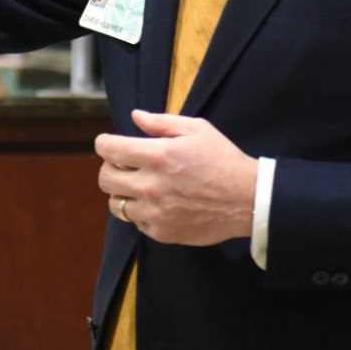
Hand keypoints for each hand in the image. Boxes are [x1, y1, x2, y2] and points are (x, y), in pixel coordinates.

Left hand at [96, 110, 258, 245]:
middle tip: (123, 164)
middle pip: (105, 179)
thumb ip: (162, 122)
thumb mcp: (197, 130)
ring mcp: (155, 212)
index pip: (109, 149)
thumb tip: (135, 117)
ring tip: (139, 185)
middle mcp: (151, 186)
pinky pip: (136, 222)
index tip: (108, 143)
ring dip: (123, 192)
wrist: (247, 199)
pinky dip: (141, 212)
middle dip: (109, 167)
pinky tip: (157, 202)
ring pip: (115, 204)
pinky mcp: (162, 232)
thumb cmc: (223, 160)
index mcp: (158, 156)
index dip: (104, 143)